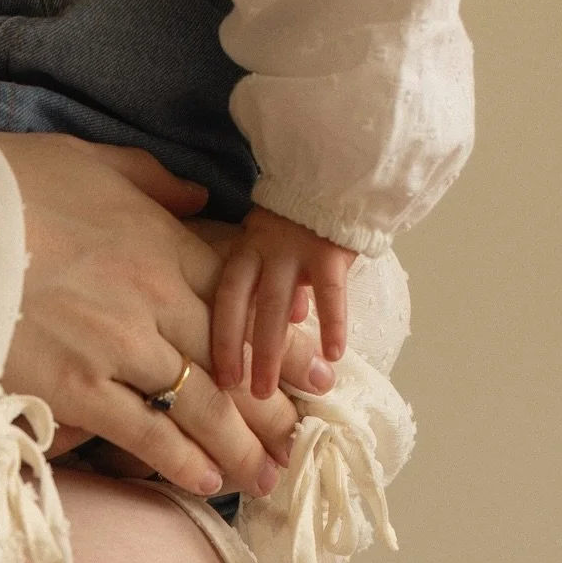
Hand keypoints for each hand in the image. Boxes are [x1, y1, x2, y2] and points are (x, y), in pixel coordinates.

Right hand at [0, 136, 333, 497]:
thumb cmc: (5, 186)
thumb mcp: (86, 160)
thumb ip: (150, 181)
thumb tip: (196, 195)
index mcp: (159, 244)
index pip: (239, 301)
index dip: (279, 341)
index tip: (309, 371)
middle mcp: (152, 300)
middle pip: (232, 363)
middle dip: (272, 409)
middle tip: (300, 443)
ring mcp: (116, 348)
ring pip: (200, 406)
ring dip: (240, 447)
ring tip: (265, 478)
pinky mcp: (75, 388)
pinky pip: (143, 432)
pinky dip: (180, 461)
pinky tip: (206, 483)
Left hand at [210, 205, 353, 399]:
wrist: (344, 167)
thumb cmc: (311, 210)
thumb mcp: (279, 239)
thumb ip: (277, 277)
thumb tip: (290, 322)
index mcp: (246, 248)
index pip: (224, 298)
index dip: (219, 338)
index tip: (218, 378)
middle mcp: (264, 250)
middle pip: (244, 309)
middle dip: (239, 355)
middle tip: (238, 395)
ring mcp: (295, 250)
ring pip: (275, 308)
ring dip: (270, 352)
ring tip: (269, 392)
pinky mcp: (330, 249)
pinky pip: (330, 294)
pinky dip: (332, 324)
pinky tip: (334, 355)